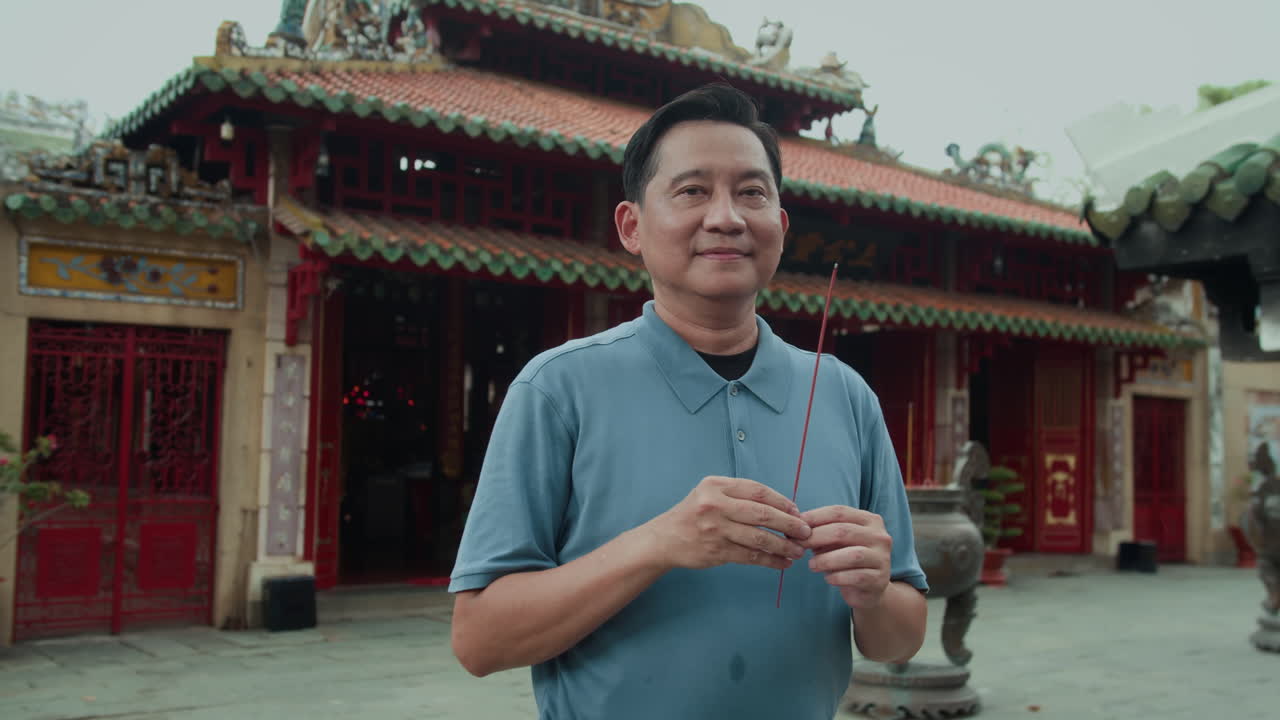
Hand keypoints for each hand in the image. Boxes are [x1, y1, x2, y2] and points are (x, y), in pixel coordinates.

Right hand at [640, 476, 810, 570]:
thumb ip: (739, 495)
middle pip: (762, 514)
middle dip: (789, 524)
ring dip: (783, 546)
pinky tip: (782, 563)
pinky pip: (750, 557)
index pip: (758, 491)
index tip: (797, 511)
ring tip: (798, 551)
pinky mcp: (716, 551)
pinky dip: (770, 561)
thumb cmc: (694, 514)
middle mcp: (715, 505)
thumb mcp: (710, 493)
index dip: (782, 502)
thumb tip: (782, 508)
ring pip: (759, 538)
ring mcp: (714, 529)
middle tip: (806, 532)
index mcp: (716, 485)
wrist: (664, 538)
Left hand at [800, 506, 891, 608]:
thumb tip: (796, 529)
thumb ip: (820, 533)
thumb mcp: (833, 542)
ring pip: (852, 555)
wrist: (868, 589)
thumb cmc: (846, 559)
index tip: (797, 524)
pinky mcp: (880, 579)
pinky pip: (856, 576)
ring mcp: (882, 558)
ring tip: (812, 565)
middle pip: (844, 531)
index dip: (816, 516)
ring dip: (826, 560)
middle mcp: (879, 536)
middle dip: (817, 537)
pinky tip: (828, 579)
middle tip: (799, 545)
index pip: (839, 512)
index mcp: (869, 520)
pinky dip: (838, 577)